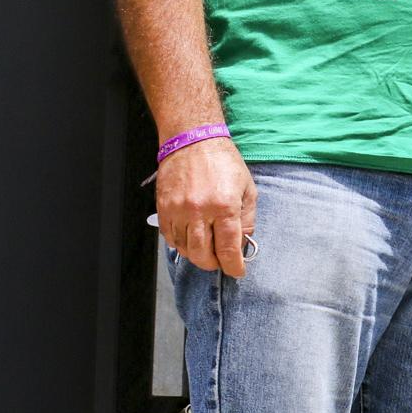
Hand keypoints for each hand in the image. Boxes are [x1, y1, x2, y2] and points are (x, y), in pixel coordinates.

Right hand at [155, 136, 256, 276]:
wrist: (193, 140)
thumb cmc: (223, 161)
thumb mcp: (247, 188)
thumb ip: (247, 219)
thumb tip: (243, 244)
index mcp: (225, 206)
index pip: (228, 249)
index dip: (234, 266)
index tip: (237, 271)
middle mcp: (200, 211)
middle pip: (203, 255)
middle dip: (214, 264)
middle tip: (221, 262)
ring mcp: (178, 210)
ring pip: (185, 249)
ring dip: (197, 255)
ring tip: (207, 249)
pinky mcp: (164, 208)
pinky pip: (170, 237)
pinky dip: (180, 244)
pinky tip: (191, 238)